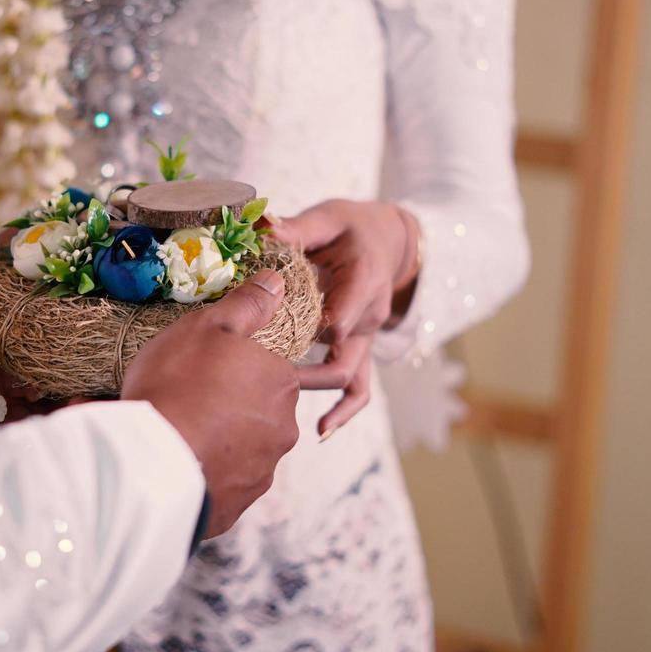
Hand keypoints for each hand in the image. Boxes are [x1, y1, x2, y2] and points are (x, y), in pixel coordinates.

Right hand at [122, 270, 300, 537]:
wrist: (152, 467)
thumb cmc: (178, 385)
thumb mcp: (208, 327)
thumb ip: (247, 304)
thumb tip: (278, 282)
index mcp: (281, 382)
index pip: (267, 368)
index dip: (232, 366)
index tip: (200, 369)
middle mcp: (283, 429)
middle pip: (257, 409)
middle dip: (228, 406)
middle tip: (183, 401)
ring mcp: (262, 471)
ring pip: (242, 448)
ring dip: (216, 441)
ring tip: (173, 436)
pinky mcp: (237, 505)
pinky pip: (223, 483)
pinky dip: (204, 474)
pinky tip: (174, 465)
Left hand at [271, 200, 420, 437]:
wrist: (385, 241)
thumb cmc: (350, 228)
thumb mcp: (327, 219)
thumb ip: (298, 228)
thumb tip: (265, 226)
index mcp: (364, 280)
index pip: (343, 315)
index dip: (316, 330)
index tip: (281, 336)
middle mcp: (369, 316)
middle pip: (344, 358)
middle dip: (308, 373)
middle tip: (268, 379)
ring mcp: (365, 338)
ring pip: (353, 379)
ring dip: (322, 396)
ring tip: (291, 416)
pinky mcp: (358, 351)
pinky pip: (358, 388)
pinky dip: (344, 412)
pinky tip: (321, 432)